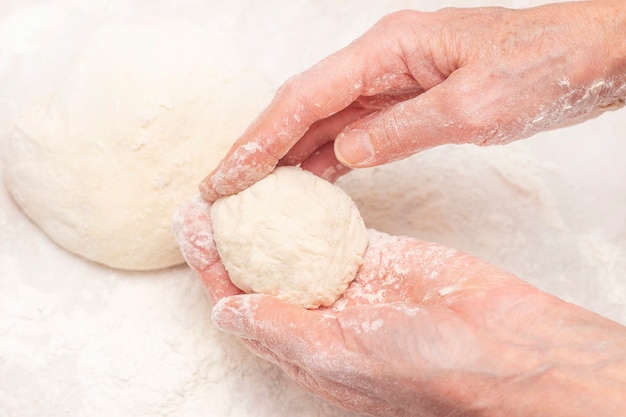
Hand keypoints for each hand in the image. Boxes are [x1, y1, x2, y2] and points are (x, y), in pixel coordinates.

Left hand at [173, 197, 625, 416]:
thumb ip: (282, 331)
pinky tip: (289, 187)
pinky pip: (336, 229)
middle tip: (203, 201)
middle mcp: (322, 317)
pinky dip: (311, 210)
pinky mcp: (380, 257)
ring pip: (294, 247)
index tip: (190, 229)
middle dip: (230, 239)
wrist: (503, 344)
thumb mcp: (342, 355)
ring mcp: (352, 284)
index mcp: (305, 349)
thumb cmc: (429, 367)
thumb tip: (224, 314)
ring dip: (264, 220)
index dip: (213, 269)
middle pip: (262, 272)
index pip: (242, 305)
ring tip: (238, 186)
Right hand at [200, 1, 625, 200]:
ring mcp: (391, 81)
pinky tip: (308, 185)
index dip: (259, 139)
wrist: (587, 53)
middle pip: (301, 107)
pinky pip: (352, 131)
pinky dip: (324, 159)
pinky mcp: (405, 101)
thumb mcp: (475, 105)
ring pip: (321, 121)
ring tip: (253, 195)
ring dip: (285, 157)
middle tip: (221, 189)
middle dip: (258, 148)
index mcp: (387, 50)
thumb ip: (402, 130)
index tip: (227, 176)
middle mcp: (380, 61)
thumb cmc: (542, 66)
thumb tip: (343, 153)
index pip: (304, 99)